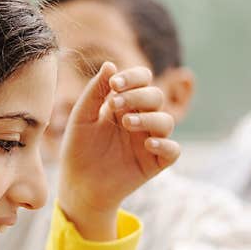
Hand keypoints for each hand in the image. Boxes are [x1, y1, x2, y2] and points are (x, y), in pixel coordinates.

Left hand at [58, 62, 179, 239]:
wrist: (77, 185)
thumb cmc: (78, 149)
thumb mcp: (81, 117)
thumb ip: (96, 91)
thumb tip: (110, 64)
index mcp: (124, 105)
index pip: (141, 80)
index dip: (133, 77)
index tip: (115, 83)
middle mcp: (141, 120)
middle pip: (156, 97)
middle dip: (138, 96)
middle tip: (114, 104)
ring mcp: (149, 141)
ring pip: (167, 120)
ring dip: (149, 117)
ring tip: (126, 123)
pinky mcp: (155, 163)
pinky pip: (173, 150)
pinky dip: (165, 144)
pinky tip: (147, 144)